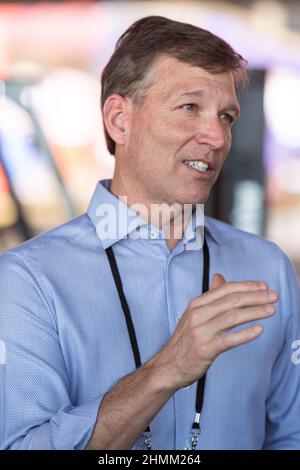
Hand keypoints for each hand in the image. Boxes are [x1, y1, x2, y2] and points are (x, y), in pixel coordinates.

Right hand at [145, 274, 277, 390]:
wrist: (168, 366)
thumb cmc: (185, 340)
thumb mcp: (195, 314)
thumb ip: (210, 297)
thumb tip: (219, 277)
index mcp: (197, 304)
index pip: (225, 289)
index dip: (247, 286)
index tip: (264, 286)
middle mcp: (198, 314)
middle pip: (231, 300)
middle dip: (255, 297)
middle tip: (274, 296)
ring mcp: (201, 331)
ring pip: (232, 317)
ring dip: (255, 312)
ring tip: (271, 310)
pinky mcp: (205, 349)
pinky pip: (229, 339)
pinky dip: (245, 334)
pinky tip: (258, 330)